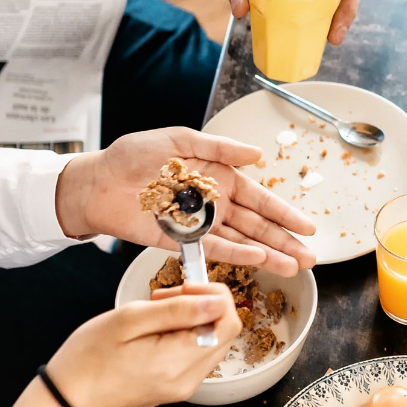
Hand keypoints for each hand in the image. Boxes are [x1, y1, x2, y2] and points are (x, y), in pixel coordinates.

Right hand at [45, 283, 242, 406]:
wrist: (66, 403)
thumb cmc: (86, 361)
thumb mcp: (128, 321)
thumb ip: (177, 310)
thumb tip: (217, 301)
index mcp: (178, 363)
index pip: (228, 322)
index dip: (214, 296)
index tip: (184, 287)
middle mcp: (189, 379)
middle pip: (224, 331)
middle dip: (203, 304)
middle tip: (164, 297)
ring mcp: (185, 386)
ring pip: (212, 340)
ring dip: (193, 318)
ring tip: (155, 313)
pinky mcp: (178, 387)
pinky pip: (197, 353)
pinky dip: (184, 334)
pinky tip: (156, 330)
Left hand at [55, 127, 315, 274]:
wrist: (96, 181)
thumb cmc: (133, 156)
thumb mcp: (179, 139)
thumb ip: (218, 147)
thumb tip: (256, 154)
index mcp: (219, 179)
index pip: (261, 199)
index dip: (286, 214)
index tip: (309, 228)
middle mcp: (215, 205)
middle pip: (258, 227)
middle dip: (285, 242)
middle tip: (311, 258)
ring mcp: (199, 225)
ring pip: (242, 243)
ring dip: (268, 255)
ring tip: (294, 267)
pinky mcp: (180, 241)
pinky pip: (212, 249)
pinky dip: (235, 255)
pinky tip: (258, 260)